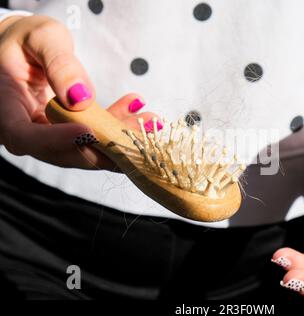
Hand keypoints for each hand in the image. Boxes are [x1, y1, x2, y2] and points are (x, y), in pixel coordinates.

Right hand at [0, 15, 156, 168]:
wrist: (25, 49)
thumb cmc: (27, 39)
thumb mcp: (42, 38)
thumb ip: (60, 64)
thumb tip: (82, 97)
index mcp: (5, 109)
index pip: (26, 137)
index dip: (57, 140)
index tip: (89, 130)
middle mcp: (26, 131)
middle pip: (64, 151)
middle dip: (106, 144)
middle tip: (141, 131)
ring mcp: (48, 137)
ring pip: (86, 149)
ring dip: (121, 138)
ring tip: (150, 121)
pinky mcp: (67, 134)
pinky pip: (95, 138)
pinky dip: (118, 128)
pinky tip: (139, 112)